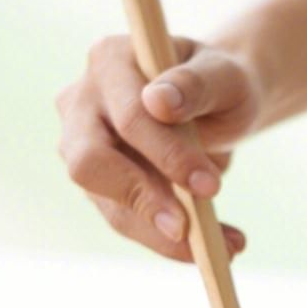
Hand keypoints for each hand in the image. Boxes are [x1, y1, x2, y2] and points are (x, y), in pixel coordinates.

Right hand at [56, 36, 261, 260]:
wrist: (217, 103)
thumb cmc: (220, 83)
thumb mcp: (225, 76)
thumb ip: (197, 84)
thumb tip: (159, 103)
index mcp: (110, 60)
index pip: (128, 116)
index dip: (167, 154)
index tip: (211, 186)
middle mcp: (82, 102)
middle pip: (90, 163)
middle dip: (144, 201)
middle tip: (192, 231)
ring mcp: (81, 146)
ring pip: (108, 203)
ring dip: (163, 235)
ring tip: (224, 247)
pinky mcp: (98, 185)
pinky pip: (126, 220)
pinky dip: (169, 240)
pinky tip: (217, 244)